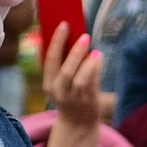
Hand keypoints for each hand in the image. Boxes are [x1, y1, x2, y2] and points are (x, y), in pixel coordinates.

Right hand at [40, 28, 105, 146]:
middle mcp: (58, 92)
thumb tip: (66, 32)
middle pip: (65, 70)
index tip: (64, 24)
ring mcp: (74, 99)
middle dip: (75, 52)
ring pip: (80, 80)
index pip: (49, 60)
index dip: (56, 41)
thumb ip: (60, 62)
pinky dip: (96, 70)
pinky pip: (93, 84)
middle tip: (85, 36)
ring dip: (88, 63)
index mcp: (48, 83)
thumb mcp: (58, 81)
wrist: (77, 122)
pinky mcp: (88, 102)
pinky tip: (99, 57)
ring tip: (95, 51)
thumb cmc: (68, 93)